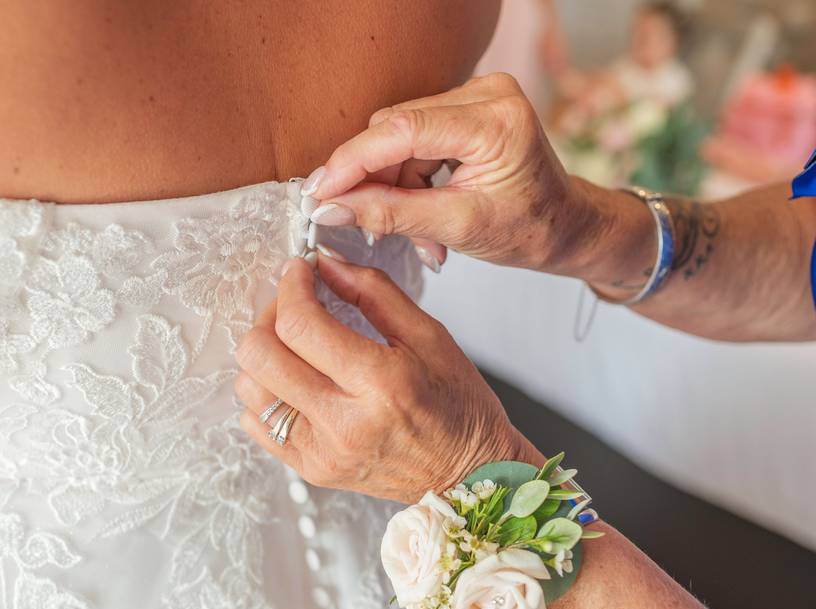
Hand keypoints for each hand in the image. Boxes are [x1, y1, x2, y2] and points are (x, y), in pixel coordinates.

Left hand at [233, 254, 529, 502]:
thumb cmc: (456, 404)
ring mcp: (322, 452)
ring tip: (296, 345)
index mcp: (380, 383)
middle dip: (269, 316)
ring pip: (249, 388)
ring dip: (264, 355)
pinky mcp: (311, 469)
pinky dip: (267, 393)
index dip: (290, 287)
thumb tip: (325, 262)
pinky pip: (255, 423)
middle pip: (260, 356)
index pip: (301, 326)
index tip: (298, 271)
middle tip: (294, 306)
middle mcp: (344, 423)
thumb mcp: (429, 335)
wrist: (469, 472)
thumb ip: (373, 291)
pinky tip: (297, 381)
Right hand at [302, 72, 653, 285]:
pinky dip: (409, 180)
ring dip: (394, 187)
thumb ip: (392, 214)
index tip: (319, 192)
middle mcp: (487, 95)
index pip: (402, 130)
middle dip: (374, 180)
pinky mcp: (467, 110)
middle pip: (396, 131)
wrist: (565, 226)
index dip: (352, 161)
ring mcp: (478, 97)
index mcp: (496, 121)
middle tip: (362, 224)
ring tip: (410, 236)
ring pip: (400, 138)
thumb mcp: (457, 229)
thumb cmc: (530, 230)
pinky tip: (419, 215)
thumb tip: (332, 208)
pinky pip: (415, 140)